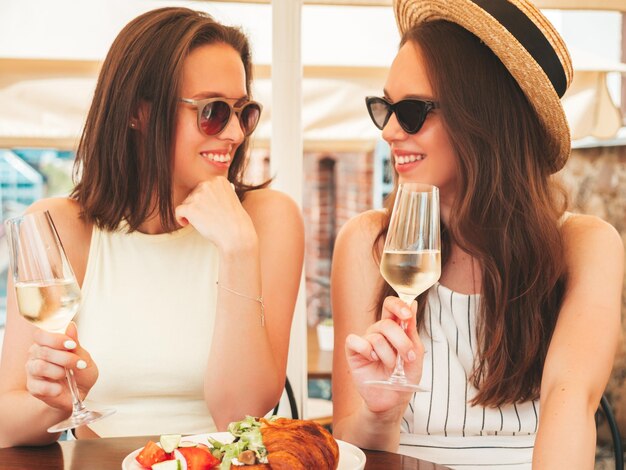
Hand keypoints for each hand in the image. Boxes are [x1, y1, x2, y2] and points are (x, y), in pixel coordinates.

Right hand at [26, 322, 97, 411]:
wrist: (79, 393)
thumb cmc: (81, 372)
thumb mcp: (84, 357)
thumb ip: (75, 343)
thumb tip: (71, 326)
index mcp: (47, 343)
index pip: (41, 334)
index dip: (55, 339)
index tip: (71, 345)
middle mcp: (36, 355)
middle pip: (43, 351)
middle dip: (65, 358)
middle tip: (79, 364)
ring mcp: (32, 371)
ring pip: (40, 367)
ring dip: (58, 371)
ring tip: (67, 375)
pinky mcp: (33, 387)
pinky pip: (39, 386)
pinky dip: (53, 388)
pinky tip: (60, 389)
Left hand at [174, 177, 256, 251]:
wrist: (236, 235)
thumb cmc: (236, 221)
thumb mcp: (230, 199)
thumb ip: (217, 193)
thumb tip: (203, 194)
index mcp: (219, 180)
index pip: (203, 188)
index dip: (205, 200)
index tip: (210, 210)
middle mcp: (208, 184)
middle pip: (193, 194)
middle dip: (197, 206)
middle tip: (207, 218)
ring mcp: (198, 195)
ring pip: (186, 203)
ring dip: (191, 213)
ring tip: (203, 222)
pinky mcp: (190, 208)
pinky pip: (178, 211)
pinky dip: (180, 218)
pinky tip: (187, 224)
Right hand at [345, 297, 423, 412]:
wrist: (392, 400)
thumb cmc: (405, 377)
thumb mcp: (415, 354)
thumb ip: (411, 330)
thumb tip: (412, 304)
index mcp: (394, 328)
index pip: (391, 305)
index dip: (398, 306)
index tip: (407, 315)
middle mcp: (378, 331)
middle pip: (386, 322)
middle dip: (401, 341)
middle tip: (408, 357)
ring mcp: (365, 340)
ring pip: (376, 336)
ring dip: (388, 355)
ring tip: (391, 367)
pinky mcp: (353, 351)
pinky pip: (356, 341)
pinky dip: (367, 351)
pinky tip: (372, 360)